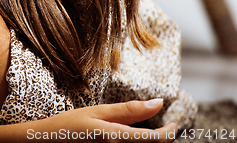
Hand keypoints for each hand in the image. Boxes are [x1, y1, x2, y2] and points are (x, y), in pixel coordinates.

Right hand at [33, 99, 176, 141]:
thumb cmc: (69, 125)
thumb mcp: (97, 111)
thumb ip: (129, 110)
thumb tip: (158, 103)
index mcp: (117, 138)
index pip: (157, 141)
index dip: (171, 132)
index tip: (173, 122)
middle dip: (161, 139)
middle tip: (160, 125)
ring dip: (150, 142)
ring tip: (146, 131)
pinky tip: (130, 136)